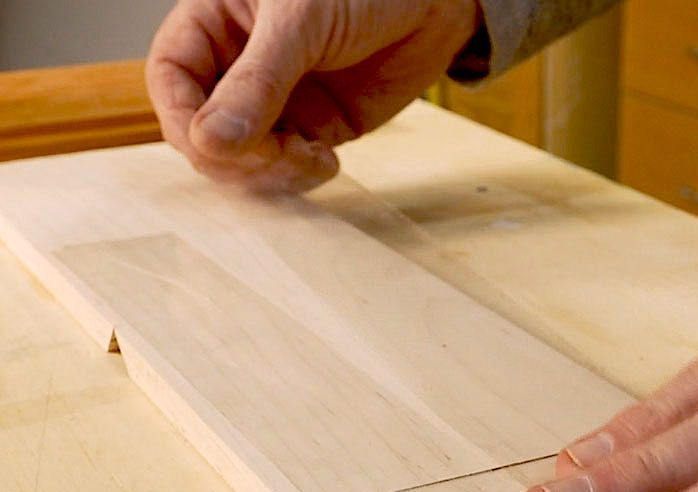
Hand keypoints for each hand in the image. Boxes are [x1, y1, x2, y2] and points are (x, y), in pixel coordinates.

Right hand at [147, 0, 480, 192]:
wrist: (434, 1)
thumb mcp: (301, 23)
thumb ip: (257, 83)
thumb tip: (210, 144)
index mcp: (216, 22)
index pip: (172, 79)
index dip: (183, 118)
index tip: (213, 144)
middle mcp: (239, 67)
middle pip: (203, 132)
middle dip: (234, 155)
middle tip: (278, 154)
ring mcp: (277, 104)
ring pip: (244, 161)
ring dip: (270, 174)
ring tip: (313, 158)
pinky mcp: (314, 132)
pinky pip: (288, 171)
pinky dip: (300, 178)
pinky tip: (328, 162)